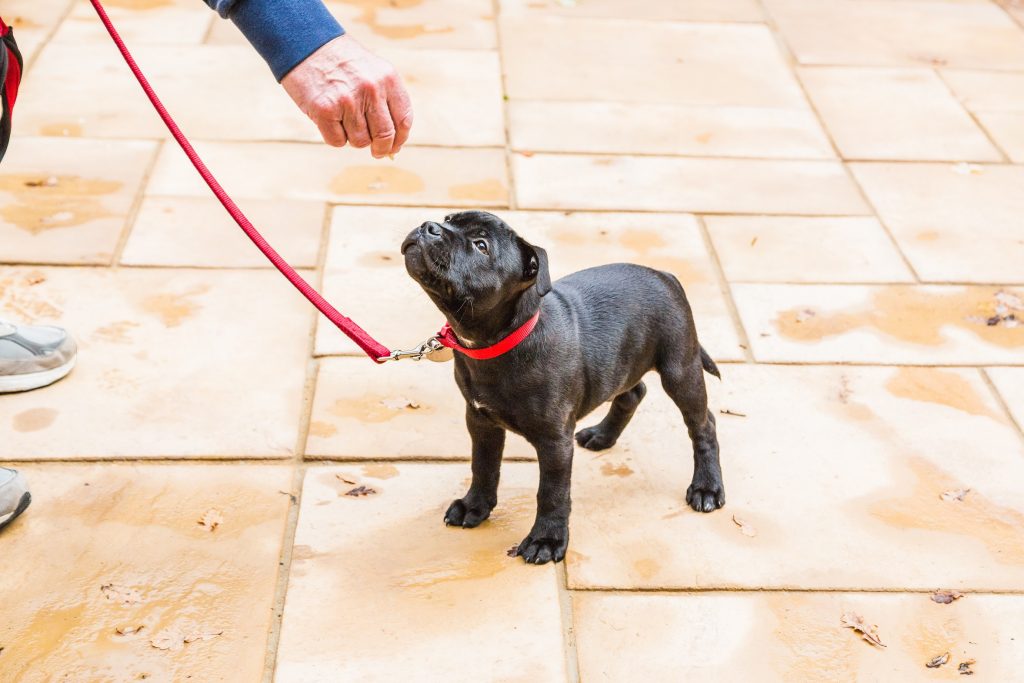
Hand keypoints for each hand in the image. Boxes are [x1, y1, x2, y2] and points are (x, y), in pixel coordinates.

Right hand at [282, 35, 412, 157]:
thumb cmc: (342, 63)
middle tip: (376, 152)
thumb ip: (386, 102)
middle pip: (385, 136)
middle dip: (381, 149)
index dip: (400, 139)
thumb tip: (393, 144)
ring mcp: (347, 101)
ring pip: (361, 142)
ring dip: (354, 138)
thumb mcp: (373, 71)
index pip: (404, 121)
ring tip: (345, 119)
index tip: (394, 146)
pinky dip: (334, 137)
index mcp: (388, 79)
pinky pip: (338, 142)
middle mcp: (371, 90)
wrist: (306, 44)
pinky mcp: (325, 111)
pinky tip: (330, 120)